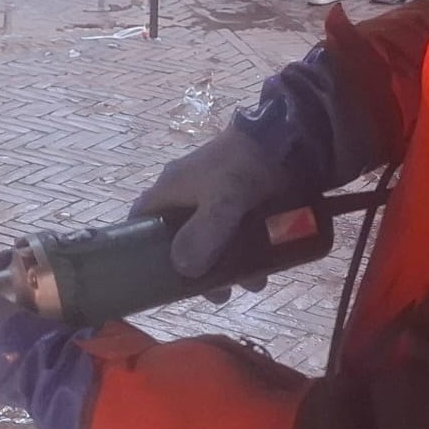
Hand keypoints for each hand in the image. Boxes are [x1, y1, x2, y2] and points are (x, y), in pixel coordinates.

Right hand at [133, 124, 296, 278]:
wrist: (287, 135)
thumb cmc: (244, 165)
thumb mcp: (223, 201)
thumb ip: (204, 234)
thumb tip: (184, 269)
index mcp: (170, 189)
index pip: (140, 220)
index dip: (140, 248)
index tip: (154, 276)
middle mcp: (187, 193)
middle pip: (180, 239)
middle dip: (198, 269)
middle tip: (217, 293)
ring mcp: (214, 196)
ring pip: (212, 239)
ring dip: (229, 265)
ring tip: (252, 284)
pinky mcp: (240, 199)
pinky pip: (235, 232)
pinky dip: (247, 251)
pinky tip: (265, 266)